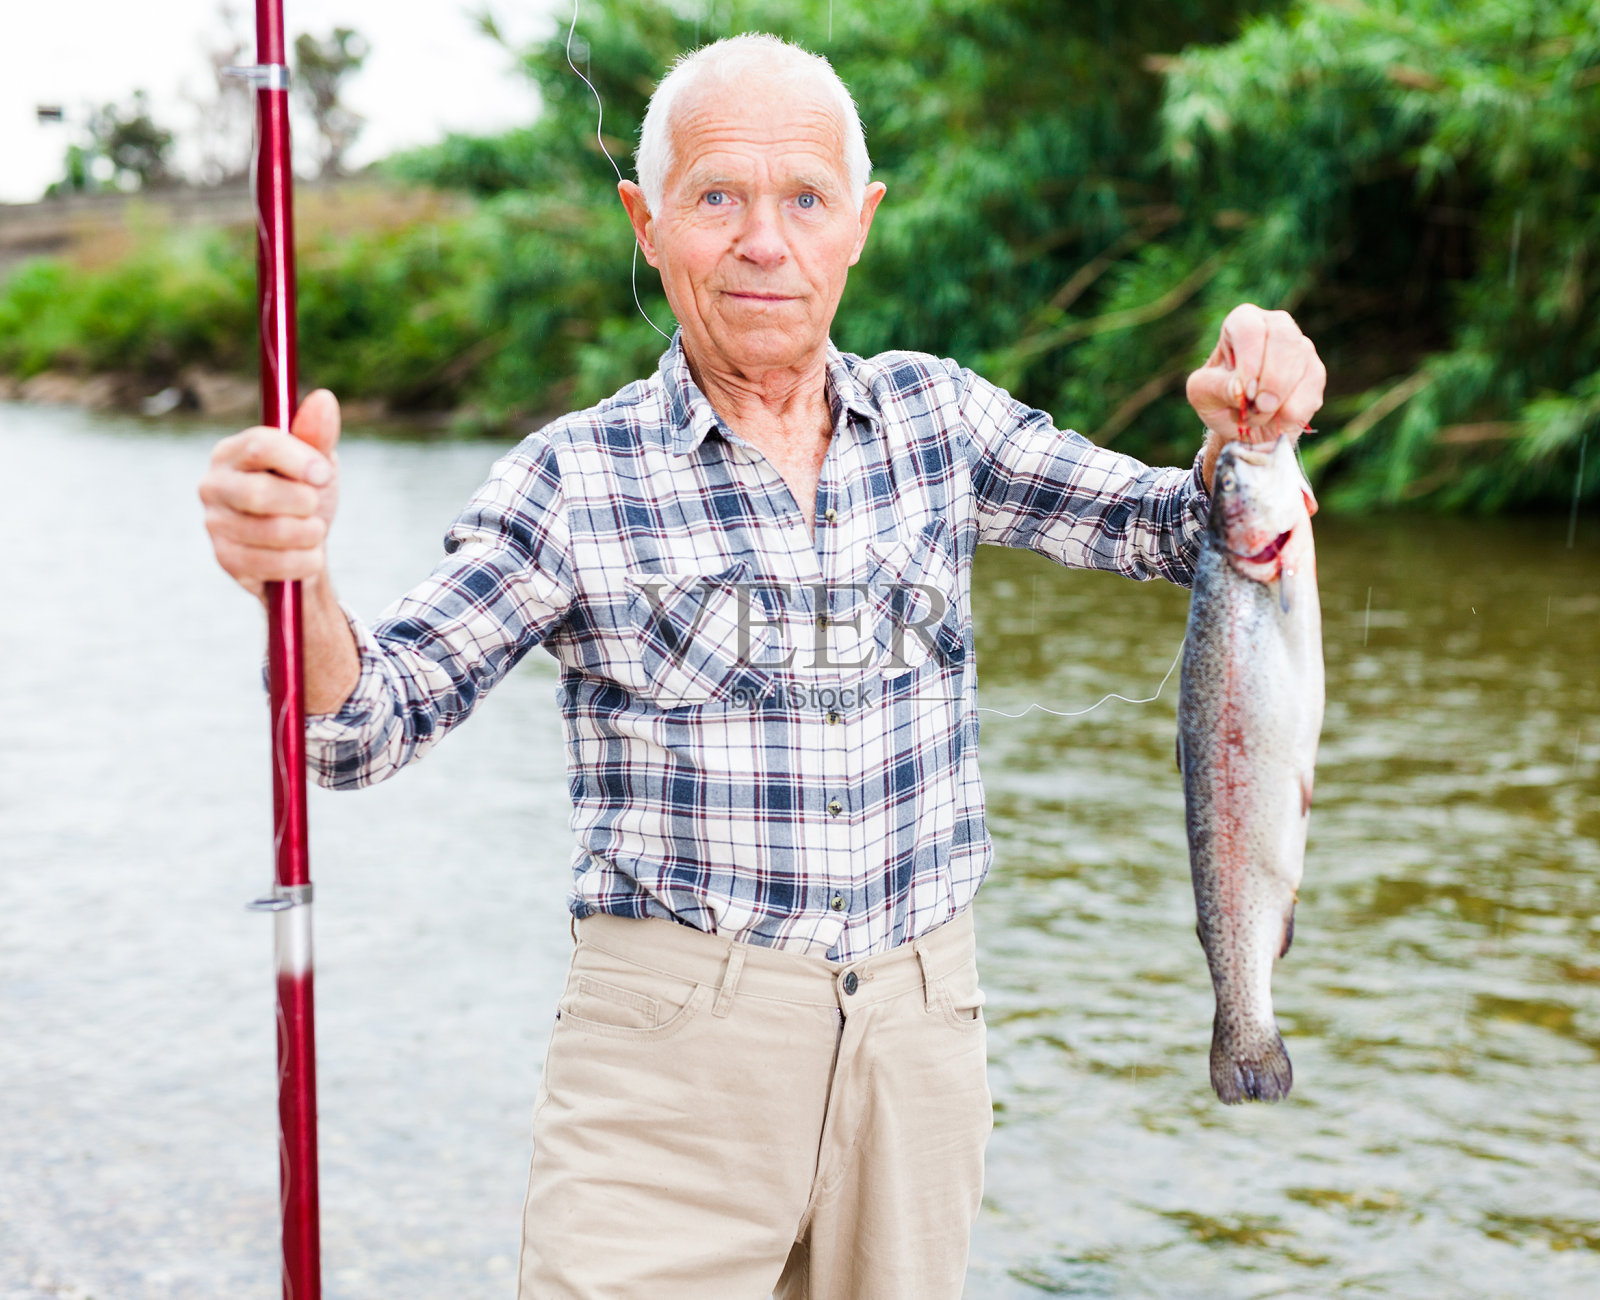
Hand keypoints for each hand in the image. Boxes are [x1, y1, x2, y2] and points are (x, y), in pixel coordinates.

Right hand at [199, 389, 341, 599]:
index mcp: (233, 451)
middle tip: (315, 506)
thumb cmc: (305, 495)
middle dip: (304, 504)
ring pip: (271, 532)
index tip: (324, 474)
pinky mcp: (225, 558)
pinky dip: (302, 561)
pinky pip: (272, 564)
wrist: (303, 548)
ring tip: (313, 531)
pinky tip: (304, 554)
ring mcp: (215, 522)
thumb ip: (317, 435)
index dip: (298, 460)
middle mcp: (214, 483)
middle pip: (260, 493)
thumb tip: (324, 398)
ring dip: (309, 534)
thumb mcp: (317, 465)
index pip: (259, 445)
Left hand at [1187, 304, 1325, 444]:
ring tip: (1256, 416)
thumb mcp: (1202, 395)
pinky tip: (1276, 418)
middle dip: (1272, 378)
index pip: (1249, 328)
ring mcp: (1300, 348)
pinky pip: (1311, 390)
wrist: (1242, 427)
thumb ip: (1216, 388)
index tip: (1246, 391)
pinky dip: (1292, 412)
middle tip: (1259, 406)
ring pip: (1301, 364)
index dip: (1250, 360)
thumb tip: (1241, 388)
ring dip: (1278, 400)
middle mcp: (1276, 326)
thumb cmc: (1218, 400)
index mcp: (1243, 322)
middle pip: (1283, 337)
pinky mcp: (1315, 373)